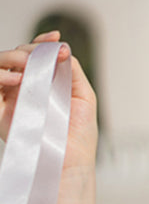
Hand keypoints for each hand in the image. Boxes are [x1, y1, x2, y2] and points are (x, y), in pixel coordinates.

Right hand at [0, 31, 98, 174]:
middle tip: (46, 55)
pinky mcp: (1, 111)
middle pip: (18, 56)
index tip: (56, 38)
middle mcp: (27, 89)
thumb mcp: (84, 96)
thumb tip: (60, 46)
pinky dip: (1, 76)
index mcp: (46, 84)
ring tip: (29, 63)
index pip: (37, 56)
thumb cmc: (79, 137)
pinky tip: (16, 79)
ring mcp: (12, 99)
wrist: (70, 164)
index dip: (43, 43)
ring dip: (14, 57)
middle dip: (31, 49)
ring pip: (1, 65)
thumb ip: (72, 69)